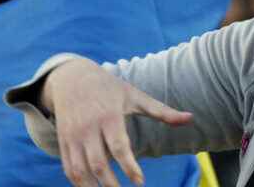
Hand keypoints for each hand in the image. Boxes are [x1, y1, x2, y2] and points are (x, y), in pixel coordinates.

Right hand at [43, 58, 192, 186]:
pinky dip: (78, 183)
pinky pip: (69, 167)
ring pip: (80, 170)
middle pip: (99, 164)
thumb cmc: (110, 88)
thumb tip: (191, 118)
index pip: (119, 147)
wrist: (72, 77)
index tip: (140, 183)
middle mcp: (88, 127)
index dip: (130, 167)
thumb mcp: (135, 96)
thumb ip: (162, 111)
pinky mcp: (63, 140)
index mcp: (109, 116)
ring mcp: (73, 135)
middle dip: (111, 185)